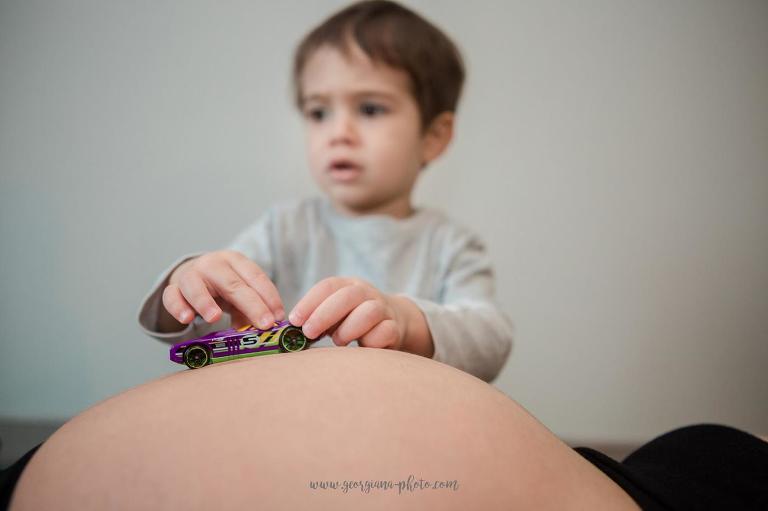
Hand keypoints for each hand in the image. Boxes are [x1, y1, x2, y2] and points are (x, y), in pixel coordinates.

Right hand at [162, 250, 283, 329]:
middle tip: (264, 323)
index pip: (255, 276)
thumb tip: (262, 330)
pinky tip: (186, 318)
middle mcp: (213, 264)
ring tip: (214, 318)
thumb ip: (250, 310)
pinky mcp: (173, 287)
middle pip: (232, 283)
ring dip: (205, 302)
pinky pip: (172, 296)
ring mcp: (191, 274)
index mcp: (235, 261)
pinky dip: (178, 306)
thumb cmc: (221, 287)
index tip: (278, 317)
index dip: (269, 297)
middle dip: (251, 304)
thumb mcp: (239, 294)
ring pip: (196, 285)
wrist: (191, 275)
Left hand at [288, 277, 407, 349]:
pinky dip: (371, 341)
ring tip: (338, 341)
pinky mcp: (395, 328)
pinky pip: (386, 332)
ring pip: (370, 312)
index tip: (294, 320)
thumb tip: (290, 333)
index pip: (328, 286)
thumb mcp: (335, 314)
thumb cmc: (353, 320)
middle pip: (347, 296)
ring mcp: (383, 309)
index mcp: (348, 285)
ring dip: (349, 329)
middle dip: (324, 314)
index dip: (309, 302)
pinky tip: (362, 347)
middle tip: (308, 333)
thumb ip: (316, 319)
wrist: (394, 320)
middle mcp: (367, 293)